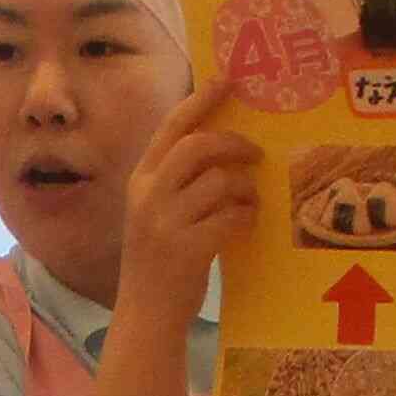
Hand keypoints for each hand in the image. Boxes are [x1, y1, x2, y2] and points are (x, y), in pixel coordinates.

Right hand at [120, 75, 256, 313]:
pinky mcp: (188, 248)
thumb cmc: (158, 262)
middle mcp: (148, 195)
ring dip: (244, 189)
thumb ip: (177, 180)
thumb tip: (223, 147)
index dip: (202, 100)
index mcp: (140, 180)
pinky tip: (247, 224)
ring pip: (219, 182)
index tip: (227, 79)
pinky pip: (231, 217)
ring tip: (250, 201)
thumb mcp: (155, 212)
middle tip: (256, 153)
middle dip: (234, 143)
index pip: (172, 126)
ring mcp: (166, 222)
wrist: (146, 315)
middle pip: (198, 146)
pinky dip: (246, 217)